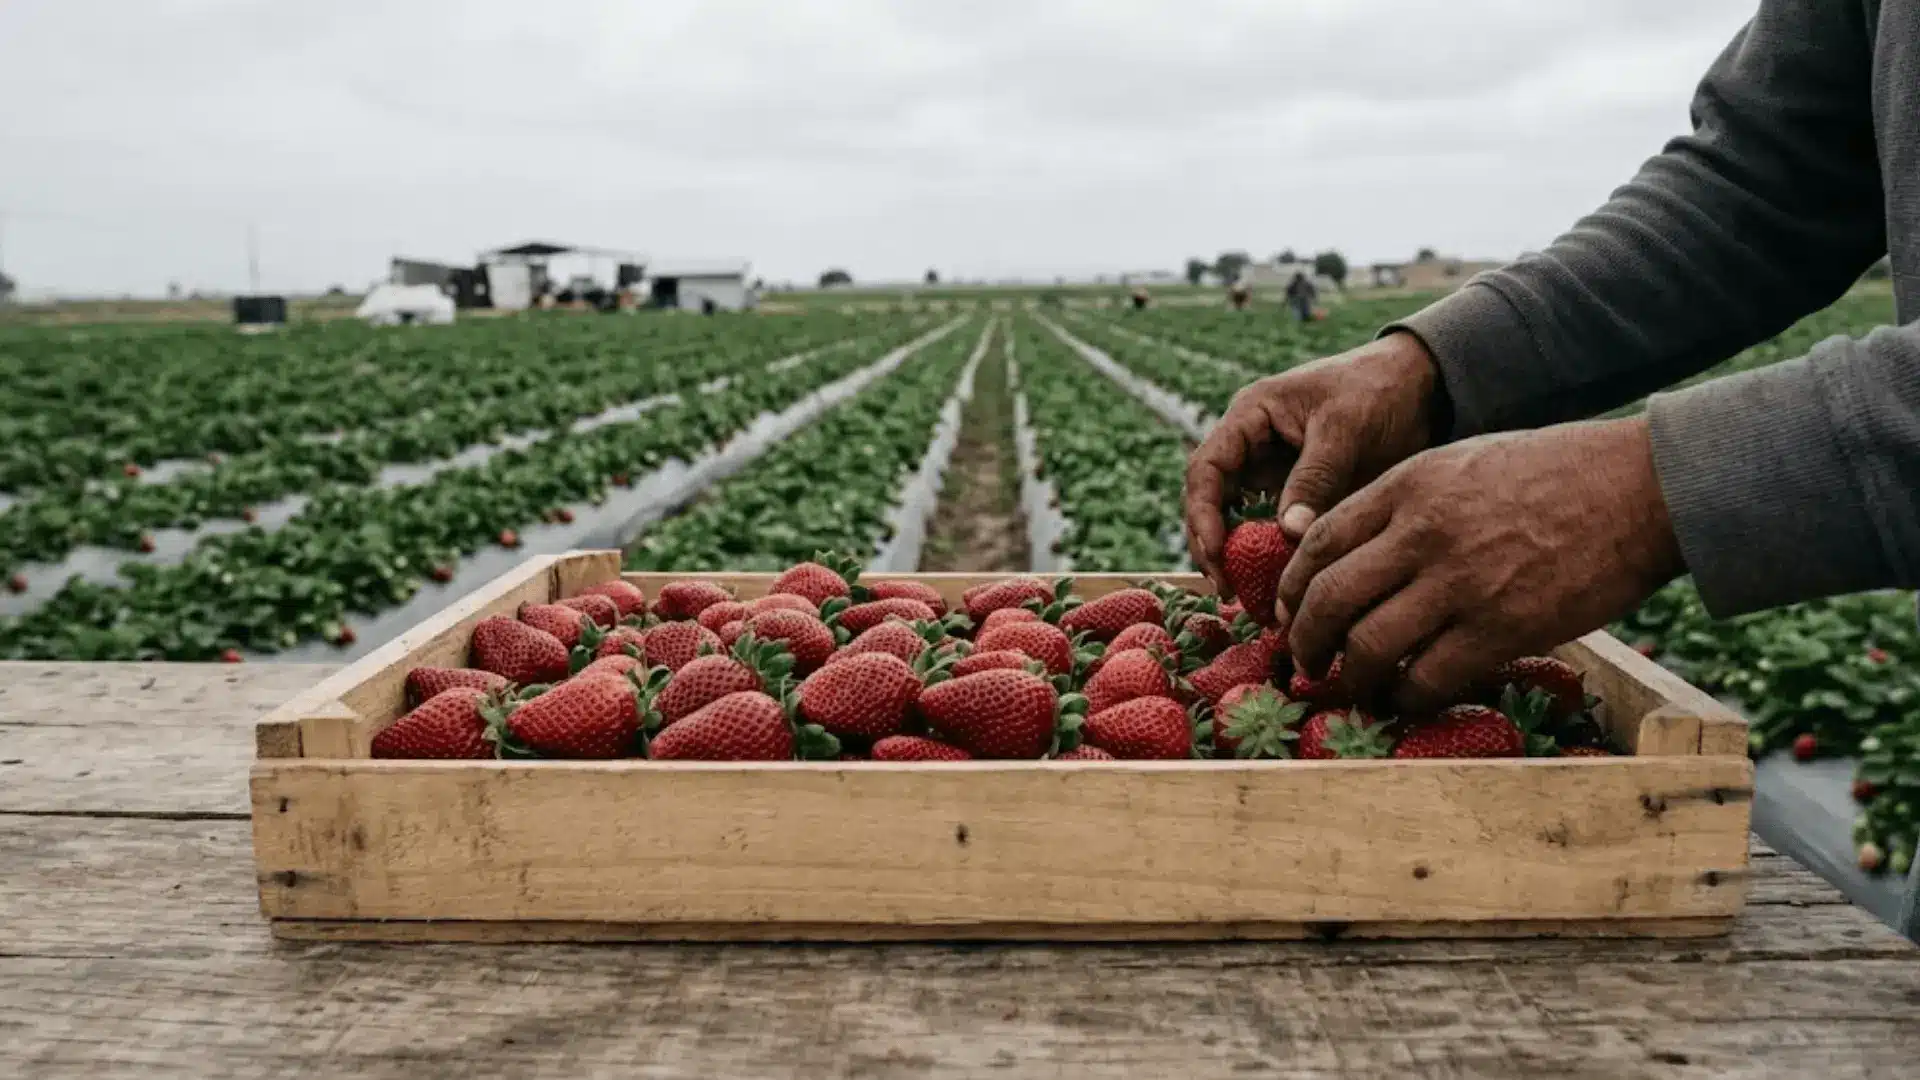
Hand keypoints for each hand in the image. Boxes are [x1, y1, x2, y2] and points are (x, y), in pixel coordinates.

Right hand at [1184, 332, 1437, 595]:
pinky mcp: (1299, 496)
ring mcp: (1273, 473)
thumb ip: (1315, 478)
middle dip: (1213, 546)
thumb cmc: (1378, 390)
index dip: (1202, 513)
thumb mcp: (1345, 428)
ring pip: (1240, 521)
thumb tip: (1289, 533)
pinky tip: (1281, 585)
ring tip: (1248, 597)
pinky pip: (1275, 531)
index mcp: (1250, 416)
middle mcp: (1252, 447)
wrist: (1423, 387)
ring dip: (1240, 557)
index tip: (1215, 553)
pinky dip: (1273, 557)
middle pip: (1212, 500)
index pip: (1207, 468)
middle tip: (1227, 589)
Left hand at [1277, 415, 1686, 713]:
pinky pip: (1427, 678)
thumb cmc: (1558, 472)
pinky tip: (1406, 700)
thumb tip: (1363, 555)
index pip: (1318, 542)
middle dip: (1304, 640)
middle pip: (1327, 598)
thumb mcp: (1463, 463)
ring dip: (1351, 677)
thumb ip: (1409, 503)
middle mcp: (1421, 532)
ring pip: (1367, 645)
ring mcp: (1459, 583)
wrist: (1641, 487)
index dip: (1290, 587)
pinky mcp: (1501, 628)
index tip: (1286, 612)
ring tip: (1354, 689)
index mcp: (1407, 486)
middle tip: (1305, 662)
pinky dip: (1406, 698)